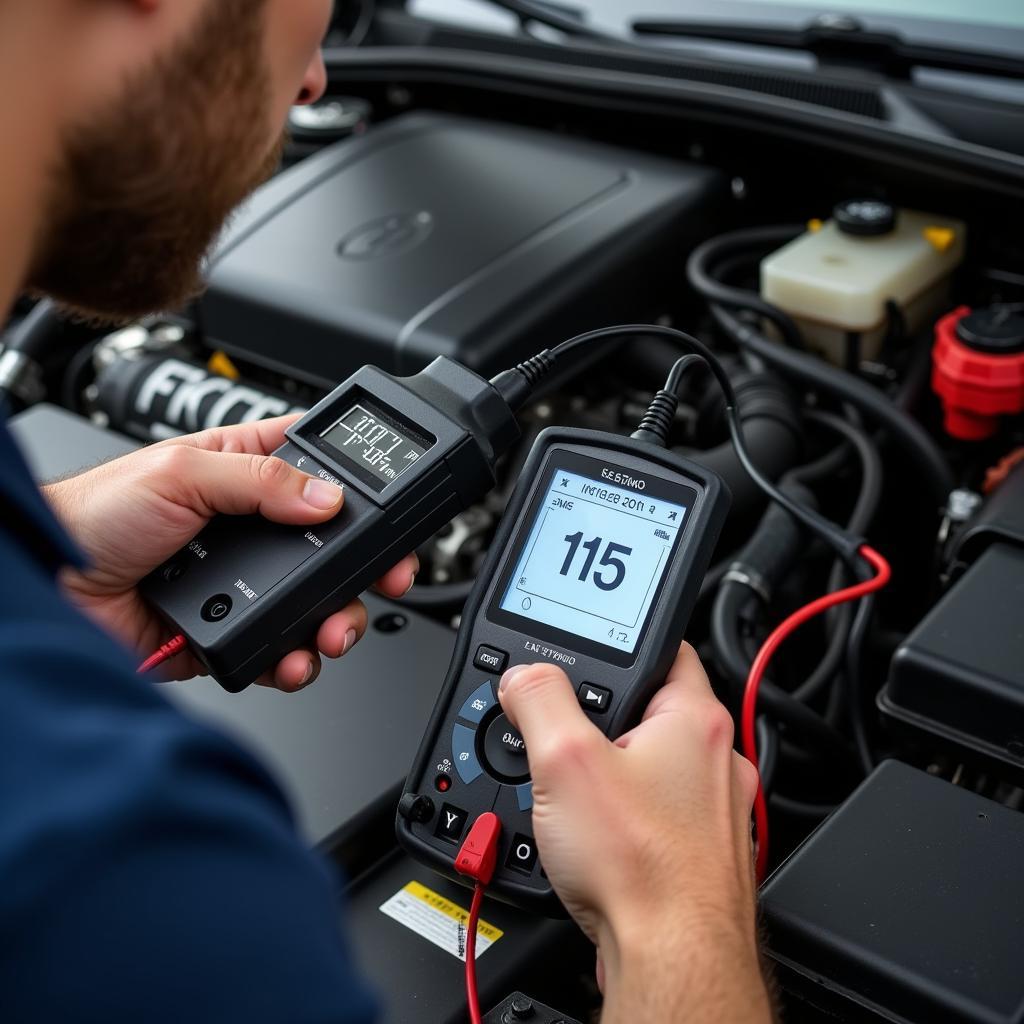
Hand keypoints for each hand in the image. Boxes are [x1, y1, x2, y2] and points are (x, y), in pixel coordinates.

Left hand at [44, 416, 418, 689]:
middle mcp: (251, 528)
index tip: (392, 510)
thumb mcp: (181, 473)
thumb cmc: (94, 514)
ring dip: (337, 619)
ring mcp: (245, 583)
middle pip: (334, 546)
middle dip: (365, 567)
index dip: (360, 487)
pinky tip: (292, 657)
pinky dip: (295, 659)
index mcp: (243, 473)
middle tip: (386, 578)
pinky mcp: (231, 631)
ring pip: (316, 602)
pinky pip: (280, 647)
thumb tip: (326, 497)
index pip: (319, 470)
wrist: (47, 590)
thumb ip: (259, 479)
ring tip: (333, 629)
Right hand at [498, 644, 770, 1022]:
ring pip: (654, 768)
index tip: (589, 655)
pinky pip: (659, 815)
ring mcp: (717, 811)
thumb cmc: (642, 870)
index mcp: (694, 720)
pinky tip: (601, 841)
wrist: (674, 962)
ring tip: (577, 799)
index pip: (663, 649)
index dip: (618, 647)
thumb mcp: (564, 762)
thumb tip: (524, 677)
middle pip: (650, 712)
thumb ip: (539, 701)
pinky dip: (628, 819)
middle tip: (565, 740)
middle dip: (603, 722)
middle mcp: (718, 760)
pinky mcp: (705, 854)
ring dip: (614, 774)